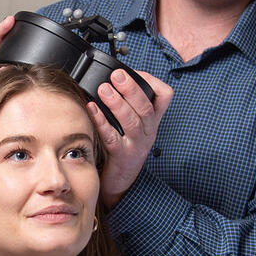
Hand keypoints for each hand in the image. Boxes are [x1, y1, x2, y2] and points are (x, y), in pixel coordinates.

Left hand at [87, 69, 172, 207]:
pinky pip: (113, 137)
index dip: (152, 81)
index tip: (135, 73)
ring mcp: (137, 145)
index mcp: (151, 121)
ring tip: (103, 89)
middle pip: (145, 107)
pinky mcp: (123, 156)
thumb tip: (107, 80)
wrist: (121, 182)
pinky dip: (101, 121)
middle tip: (116, 75)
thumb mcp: (131, 125)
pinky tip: (91, 109)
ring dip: (117, 103)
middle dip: (131, 88)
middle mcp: (148, 132)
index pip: (164, 97)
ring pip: (132, 121)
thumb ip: (125, 104)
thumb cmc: (122, 149)